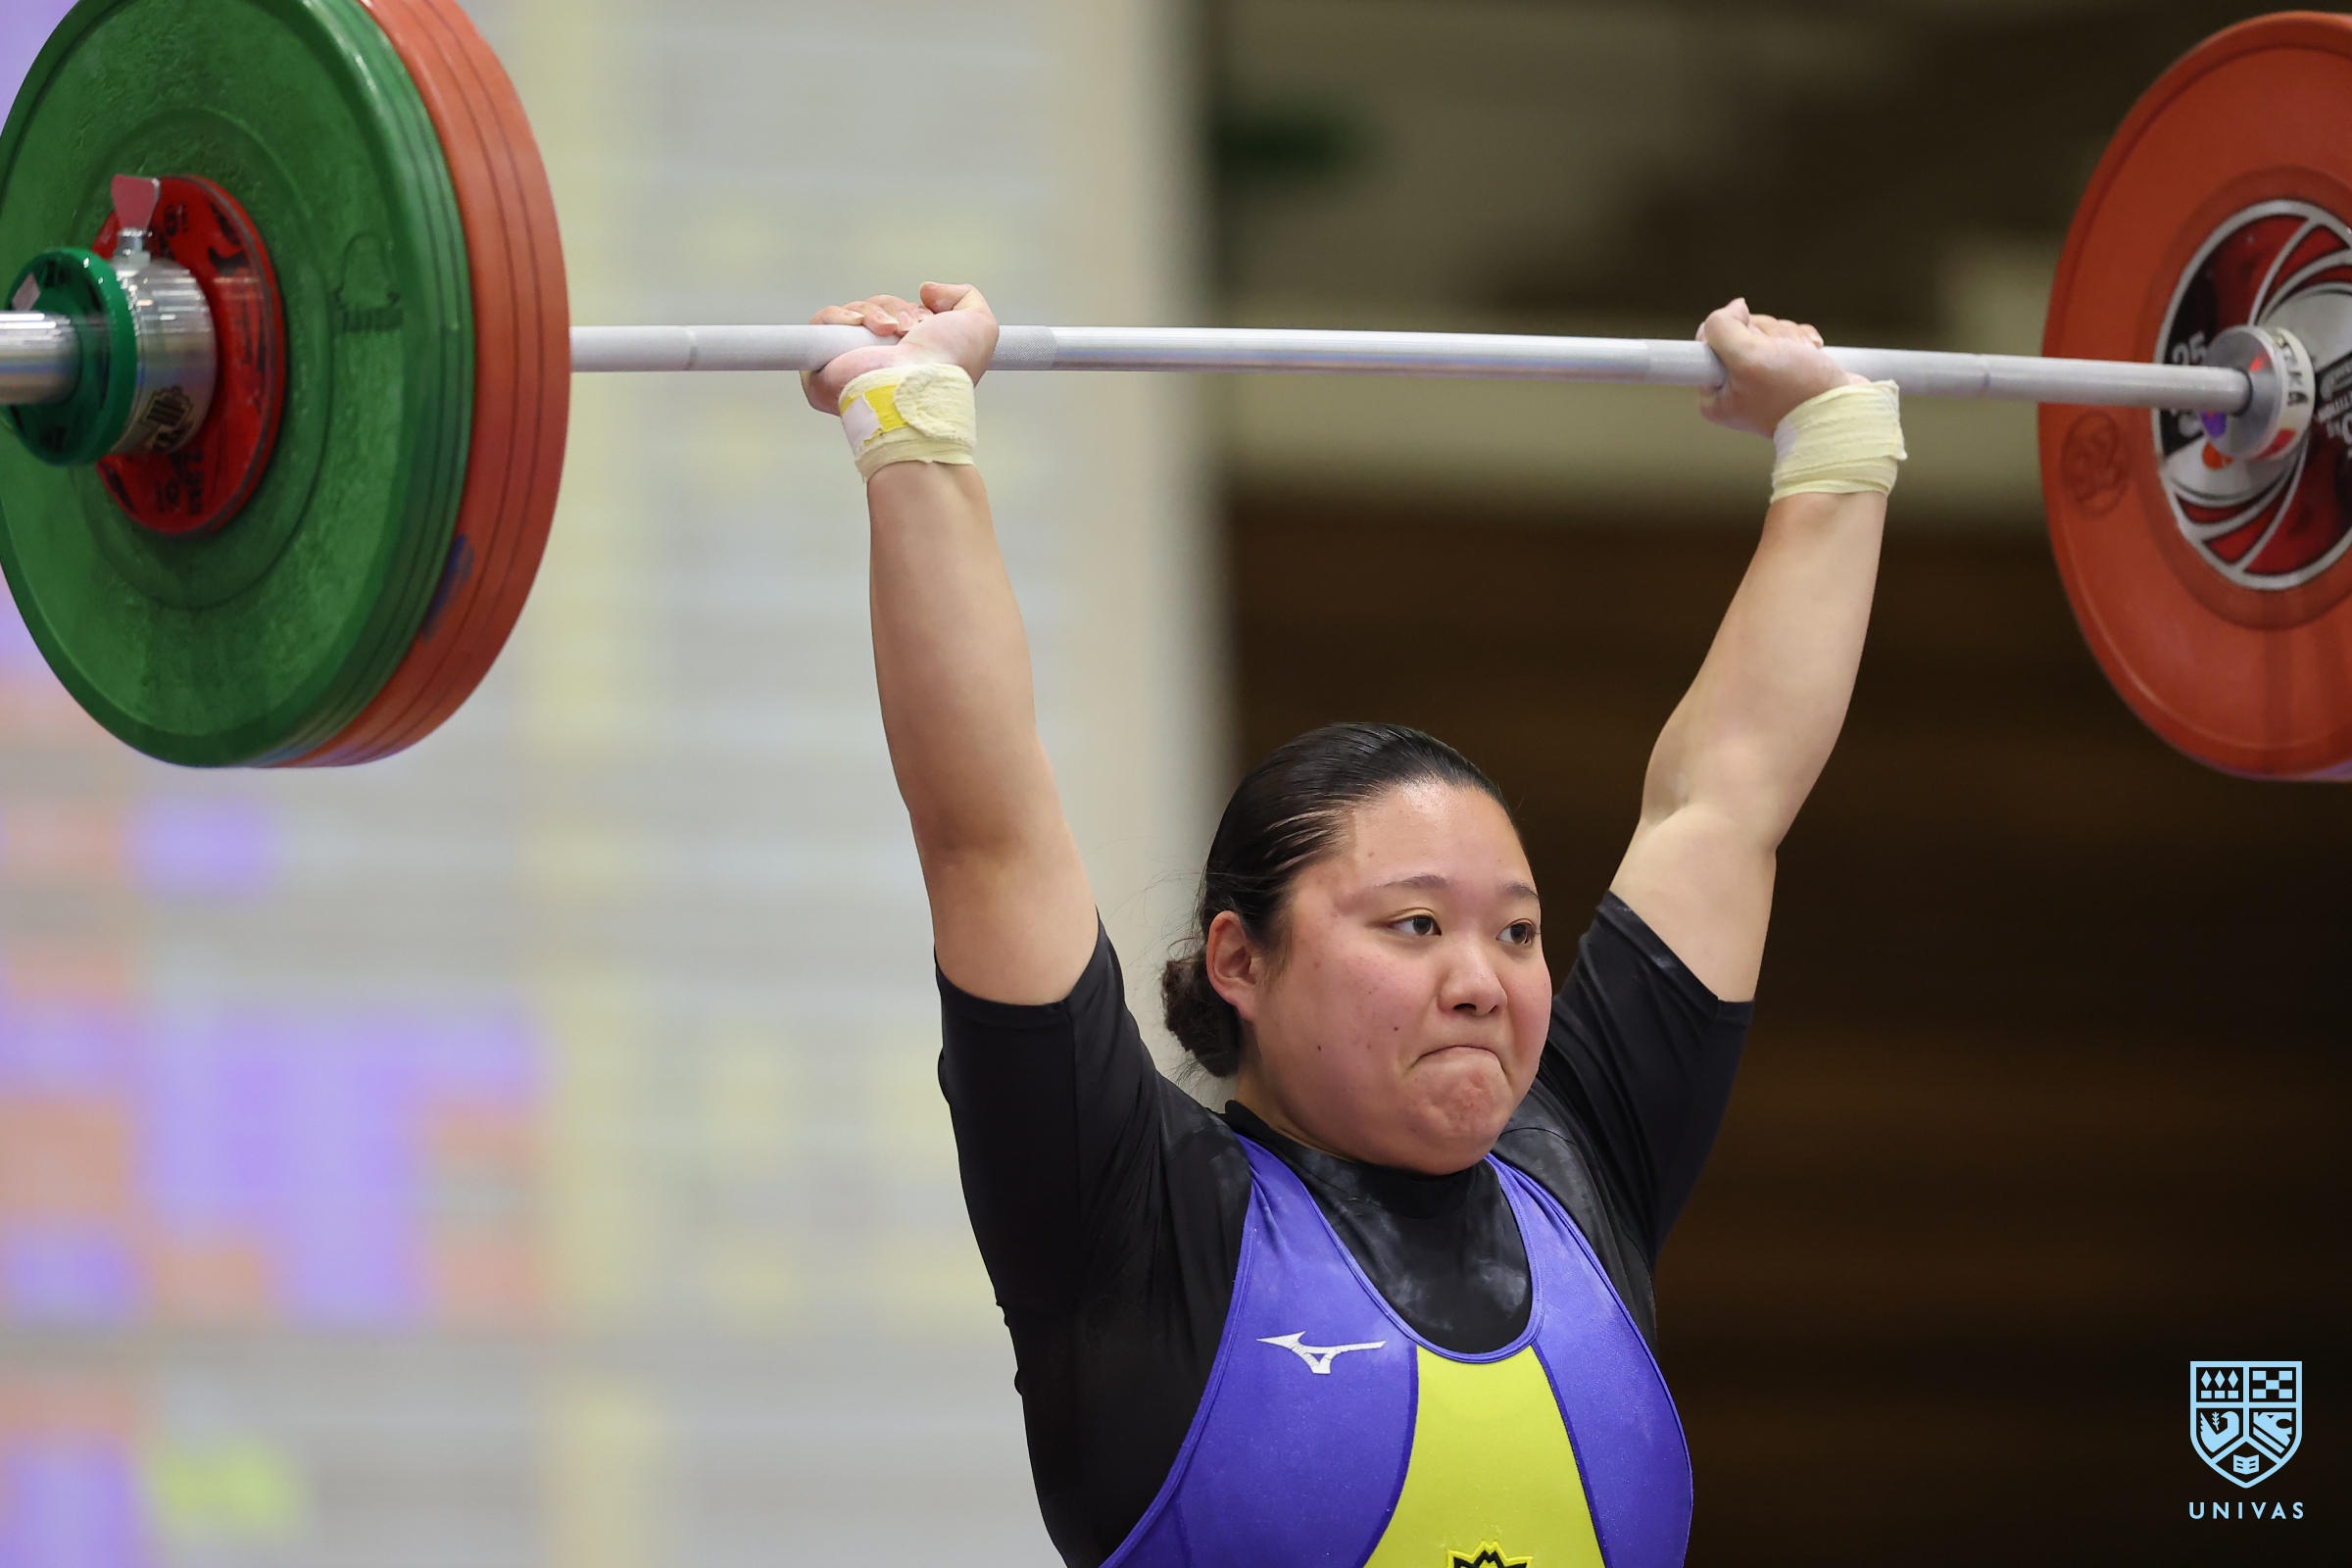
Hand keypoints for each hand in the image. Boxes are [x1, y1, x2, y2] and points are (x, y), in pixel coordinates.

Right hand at [801, 282, 998, 413]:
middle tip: (910, 329)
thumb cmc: (950, 367)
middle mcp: (881, 362)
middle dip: (896, 310)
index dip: (912, 310)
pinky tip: (860, 327)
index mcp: (911, 358)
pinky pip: (822, 322)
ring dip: (873, 313)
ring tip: (889, 331)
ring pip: (852, 313)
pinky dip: (840, 316)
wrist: (917, 387)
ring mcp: (851, 364)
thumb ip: (965, 296)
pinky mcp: (822, 366)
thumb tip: (926, 290)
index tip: (928, 321)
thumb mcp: (980, 326)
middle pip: (878, 310)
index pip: (901, 317)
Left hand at [1696, 298, 1863, 435]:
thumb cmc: (1796, 393)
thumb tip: (1733, 309)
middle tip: (1782, 354)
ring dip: (1788, 337)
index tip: (1755, 346)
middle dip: (1767, 334)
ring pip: (1766, 333)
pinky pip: (1786, 338)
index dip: (1736, 331)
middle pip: (1740, 332)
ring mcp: (1762, 380)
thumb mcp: (1746, 357)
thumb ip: (1723, 328)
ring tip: (1800, 357)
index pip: (1709, 340)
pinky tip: (1810, 352)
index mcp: (1714, 396)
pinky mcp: (1786, 371)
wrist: (1842, 409)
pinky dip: (1801, 340)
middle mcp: (1735, 389)